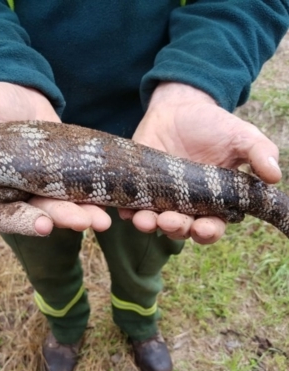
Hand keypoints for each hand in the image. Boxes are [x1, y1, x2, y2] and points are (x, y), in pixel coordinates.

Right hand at [0, 82, 111, 235]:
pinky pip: (79, 190)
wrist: (22, 97)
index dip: (22, 221)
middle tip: (84, 221)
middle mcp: (19, 193)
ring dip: (83, 213)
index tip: (44, 225)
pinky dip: (94, 197)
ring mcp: (44, 187)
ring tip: (103, 219)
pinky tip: (110, 203)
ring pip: (63, 206)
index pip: (3, 213)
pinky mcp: (66, 176)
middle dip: (61, 217)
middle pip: (40, 214)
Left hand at [123, 82, 280, 243]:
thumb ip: (259, 153)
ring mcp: (161, 197)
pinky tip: (128, 212)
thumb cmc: (213, 125)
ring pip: (155, 222)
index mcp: (212, 201)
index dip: (208, 232)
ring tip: (145, 220)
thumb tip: (275, 175)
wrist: (178, 108)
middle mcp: (186, 205)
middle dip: (177, 229)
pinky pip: (132, 207)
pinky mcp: (139, 188)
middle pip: (181, 229)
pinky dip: (129, 213)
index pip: (212, 226)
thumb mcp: (241, 136)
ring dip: (150, 225)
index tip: (203, 228)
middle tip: (171, 221)